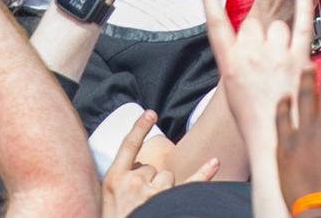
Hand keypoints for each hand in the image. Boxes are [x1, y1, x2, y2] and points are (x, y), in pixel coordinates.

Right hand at [101, 110, 218, 217]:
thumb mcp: (105, 203)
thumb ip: (119, 185)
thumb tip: (140, 170)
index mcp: (114, 180)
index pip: (128, 146)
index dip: (139, 127)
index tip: (151, 113)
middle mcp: (134, 182)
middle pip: (153, 168)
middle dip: (152, 182)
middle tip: (141, 206)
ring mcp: (153, 194)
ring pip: (168, 178)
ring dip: (165, 191)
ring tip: (153, 210)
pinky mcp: (170, 204)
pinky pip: (191, 184)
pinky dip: (204, 173)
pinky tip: (214, 162)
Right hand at [199, 0, 312, 147]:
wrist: (274, 139)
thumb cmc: (253, 118)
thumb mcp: (232, 89)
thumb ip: (237, 61)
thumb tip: (247, 42)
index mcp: (229, 62)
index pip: (215, 23)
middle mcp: (250, 54)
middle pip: (254, 25)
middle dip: (260, 36)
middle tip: (266, 59)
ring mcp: (275, 55)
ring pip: (277, 25)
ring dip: (280, 36)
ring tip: (282, 59)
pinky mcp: (299, 58)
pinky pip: (302, 25)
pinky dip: (305, 8)